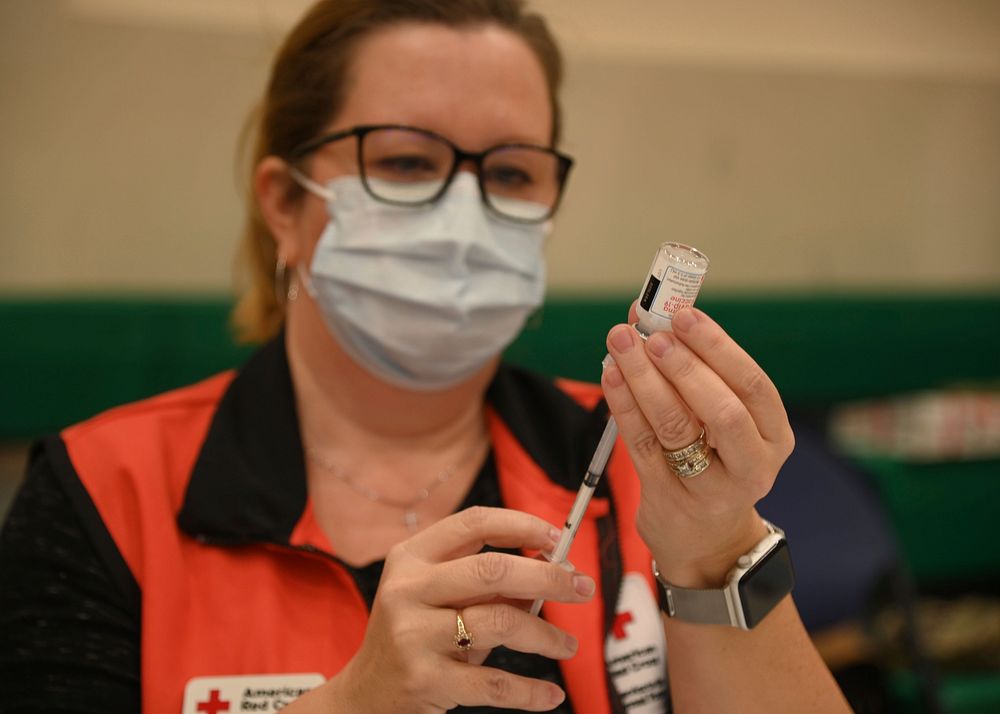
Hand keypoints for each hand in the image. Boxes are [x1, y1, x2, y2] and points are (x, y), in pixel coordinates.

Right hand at [319, 507, 594, 712]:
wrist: (365, 695)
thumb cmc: (415, 634)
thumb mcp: (438, 597)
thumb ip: (487, 582)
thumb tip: (553, 570)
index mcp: (411, 557)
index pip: (473, 522)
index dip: (521, 525)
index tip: (557, 538)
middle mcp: (408, 589)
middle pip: (492, 569)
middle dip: (548, 576)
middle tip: (582, 588)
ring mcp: (413, 635)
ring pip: (500, 622)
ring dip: (546, 635)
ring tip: (567, 645)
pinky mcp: (424, 680)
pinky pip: (494, 683)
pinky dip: (530, 690)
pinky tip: (550, 695)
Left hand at [601, 306, 794, 587]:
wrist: (706, 539)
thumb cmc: (715, 461)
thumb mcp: (724, 423)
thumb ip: (697, 371)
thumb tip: (649, 315)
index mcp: (773, 436)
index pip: (753, 385)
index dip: (717, 347)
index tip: (684, 315)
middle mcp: (751, 465)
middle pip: (720, 410)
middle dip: (681, 366)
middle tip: (650, 334)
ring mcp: (709, 488)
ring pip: (674, 427)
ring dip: (643, 379)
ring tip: (621, 344)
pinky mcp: (667, 499)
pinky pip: (640, 445)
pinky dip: (623, 404)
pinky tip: (610, 375)